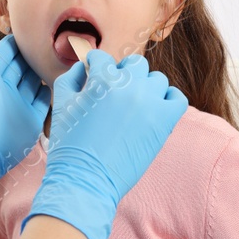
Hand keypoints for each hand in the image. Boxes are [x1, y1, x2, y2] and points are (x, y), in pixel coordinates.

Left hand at [0, 36, 47, 214]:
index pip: (4, 56)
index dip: (14, 44)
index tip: (29, 32)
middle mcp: (5, 91)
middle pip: (20, 68)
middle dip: (31, 55)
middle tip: (47, 42)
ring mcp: (18, 105)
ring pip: (32, 83)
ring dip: (41, 72)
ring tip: (55, 58)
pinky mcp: (30, 120)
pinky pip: (42, 102)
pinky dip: (48, 91)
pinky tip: (56, 80)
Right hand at [24, 50, 187, 238]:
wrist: (85, 180)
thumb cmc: (69, 144)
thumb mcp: (61, 103)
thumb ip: (72, 76)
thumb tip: (86, 66)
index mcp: (103, 78)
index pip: (104, 59)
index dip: (98, 69)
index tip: (97, 82)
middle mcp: (129, 85)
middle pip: (135, 64)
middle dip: (125, 75)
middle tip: (117, 95)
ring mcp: (150, 102)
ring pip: (157, 80)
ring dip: (146, 89)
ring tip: (135, 108)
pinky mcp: (165, 121)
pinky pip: (177, 99)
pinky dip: (169, 100)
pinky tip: (156, 111)